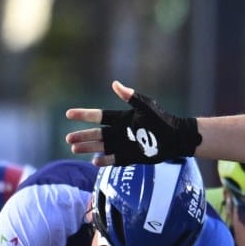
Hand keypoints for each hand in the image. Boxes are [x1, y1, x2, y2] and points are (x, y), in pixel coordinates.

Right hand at [62, 81, 201, 165]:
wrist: (176, 138)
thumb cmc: (162, 120)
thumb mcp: (146, 107)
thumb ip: (131, 97)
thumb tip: (115, 84)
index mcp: (121, 118)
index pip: (98, 116)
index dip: (84, 115)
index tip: (69, 114)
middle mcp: (119, 132)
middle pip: (96, 134)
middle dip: (82, 136)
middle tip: (68, 138)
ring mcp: (123, 145)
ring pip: (101, 147)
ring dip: (88, 148)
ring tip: (74, 149)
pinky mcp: (130, 157)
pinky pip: (114, 160)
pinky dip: (105, 161)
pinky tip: (94, 161)